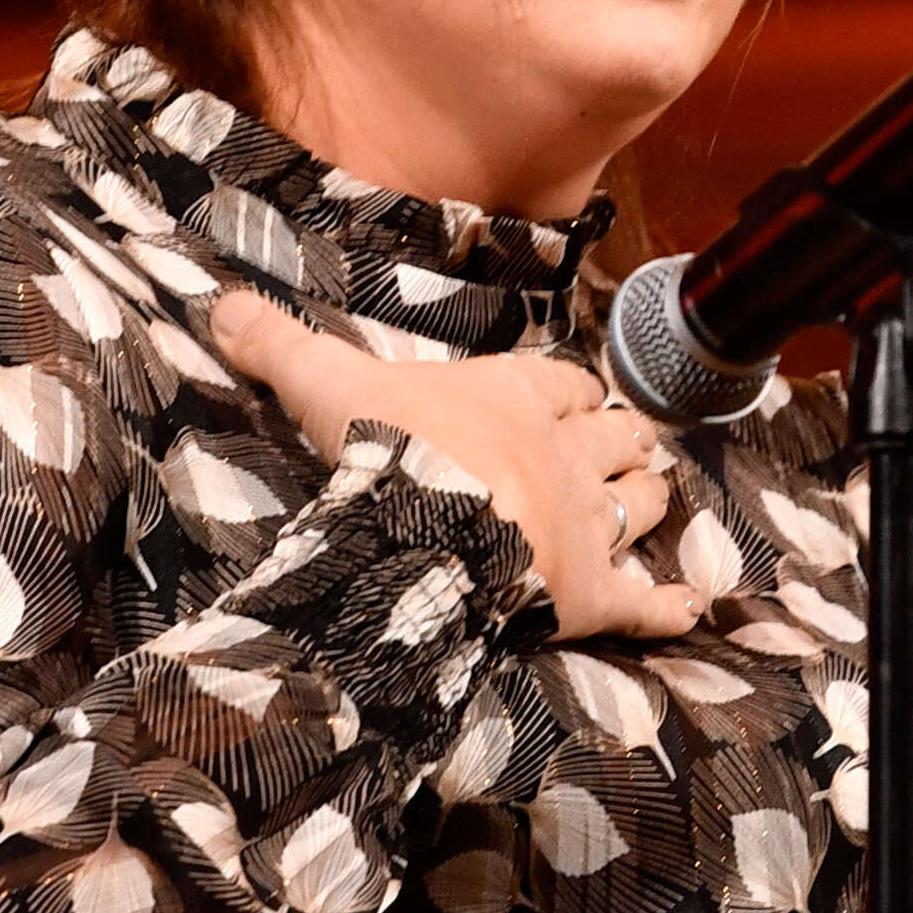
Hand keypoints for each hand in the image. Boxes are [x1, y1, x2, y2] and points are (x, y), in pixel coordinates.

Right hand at [210, 291, 704, 640]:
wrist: (430, 531)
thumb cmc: (388, 451)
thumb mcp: (325, 382)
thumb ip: (279, 344)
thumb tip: (223, 303)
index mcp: (519, 396)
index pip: (564, 382)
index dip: (572, 389)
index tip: (579, 394)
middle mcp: (568, 453)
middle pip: (616, 437)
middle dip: (625, 438)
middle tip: (634, 442)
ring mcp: (589, 524)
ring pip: (643, 502)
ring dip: (651, 499)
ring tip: (656, 497)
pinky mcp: (595, 595)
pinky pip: (646, 603)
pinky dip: (669, 607)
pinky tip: (689, 609)